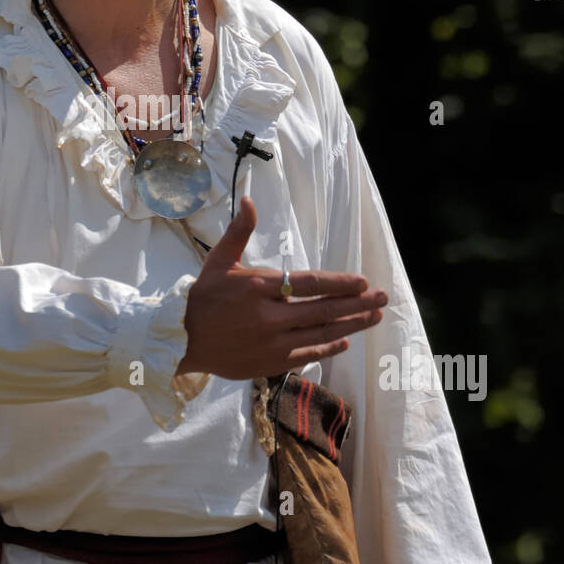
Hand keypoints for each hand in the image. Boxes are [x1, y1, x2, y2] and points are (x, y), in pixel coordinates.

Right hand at [175, 196, 387, 381]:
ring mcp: (272, 342)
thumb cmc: (204, 297)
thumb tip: (251, 201)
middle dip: (357, 303)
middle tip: (383, 297)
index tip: (363, 281)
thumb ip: (240, 232)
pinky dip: (329, 346)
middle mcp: (269, 316)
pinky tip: (346, 340)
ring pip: (321, 333)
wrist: (181, 340)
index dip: (339, 282)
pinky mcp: (270, 362)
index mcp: (259, 287)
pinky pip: (308, 354)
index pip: (309, 283)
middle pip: (323, 309)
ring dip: (352, 324)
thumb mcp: (219, 261)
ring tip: (374, 317)